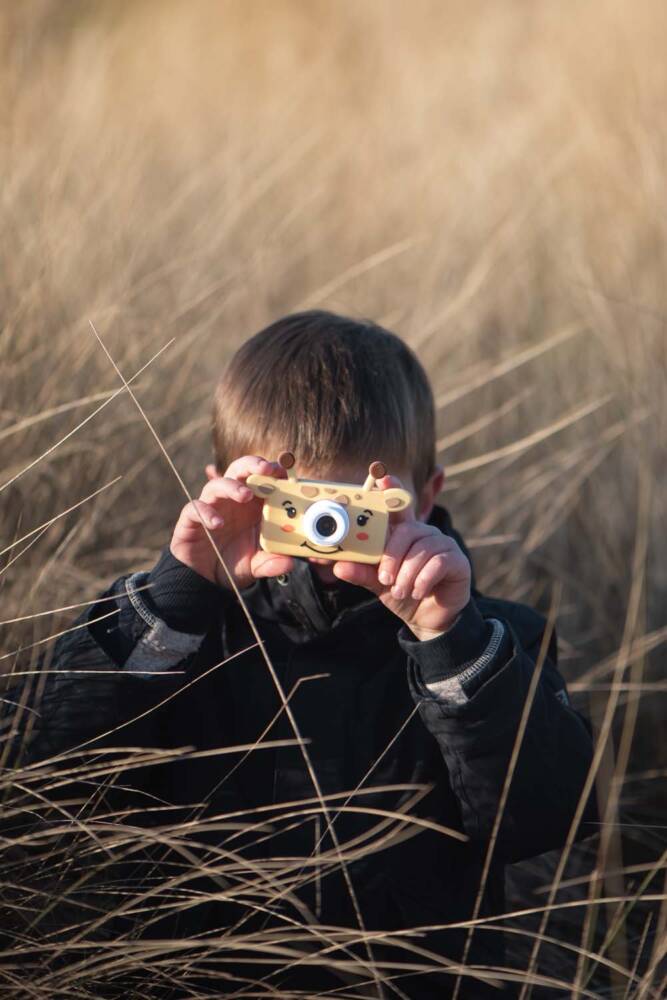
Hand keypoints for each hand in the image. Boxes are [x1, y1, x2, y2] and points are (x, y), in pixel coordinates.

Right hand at [169, 455, 294, 589]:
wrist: (204, 578)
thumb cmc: (234, 562)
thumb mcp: (257, 564)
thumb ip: (272, 562)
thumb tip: (288, 564)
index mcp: (251, 504)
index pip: (261, 477)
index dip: (272, 470)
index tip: (283, 471)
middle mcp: (231, 500)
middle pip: (239, 470)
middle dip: (252, 465)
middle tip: (266, 469)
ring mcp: (211, 507)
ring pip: (217, 485)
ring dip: (232, 486)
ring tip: (245, 495)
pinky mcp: (191, 519)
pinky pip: (195, 508)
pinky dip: (206, 512)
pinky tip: (218, 523)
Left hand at [332, 475, 470, 638]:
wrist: (427, 618)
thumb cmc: (402, 592)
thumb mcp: (377, 583)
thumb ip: (362, 572)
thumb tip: (338, 566)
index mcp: (404, 534)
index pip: (397, 507)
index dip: (392, 490)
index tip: (382, 477)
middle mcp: (424, 533)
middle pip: (407, 530)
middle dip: (393, 555)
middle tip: (385, 578)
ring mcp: (443, 544)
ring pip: (422, 549)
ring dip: (407, 573)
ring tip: (401, 592)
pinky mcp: (457, 561)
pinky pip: (438, 563)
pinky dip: (423, 579)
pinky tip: (417, 592)